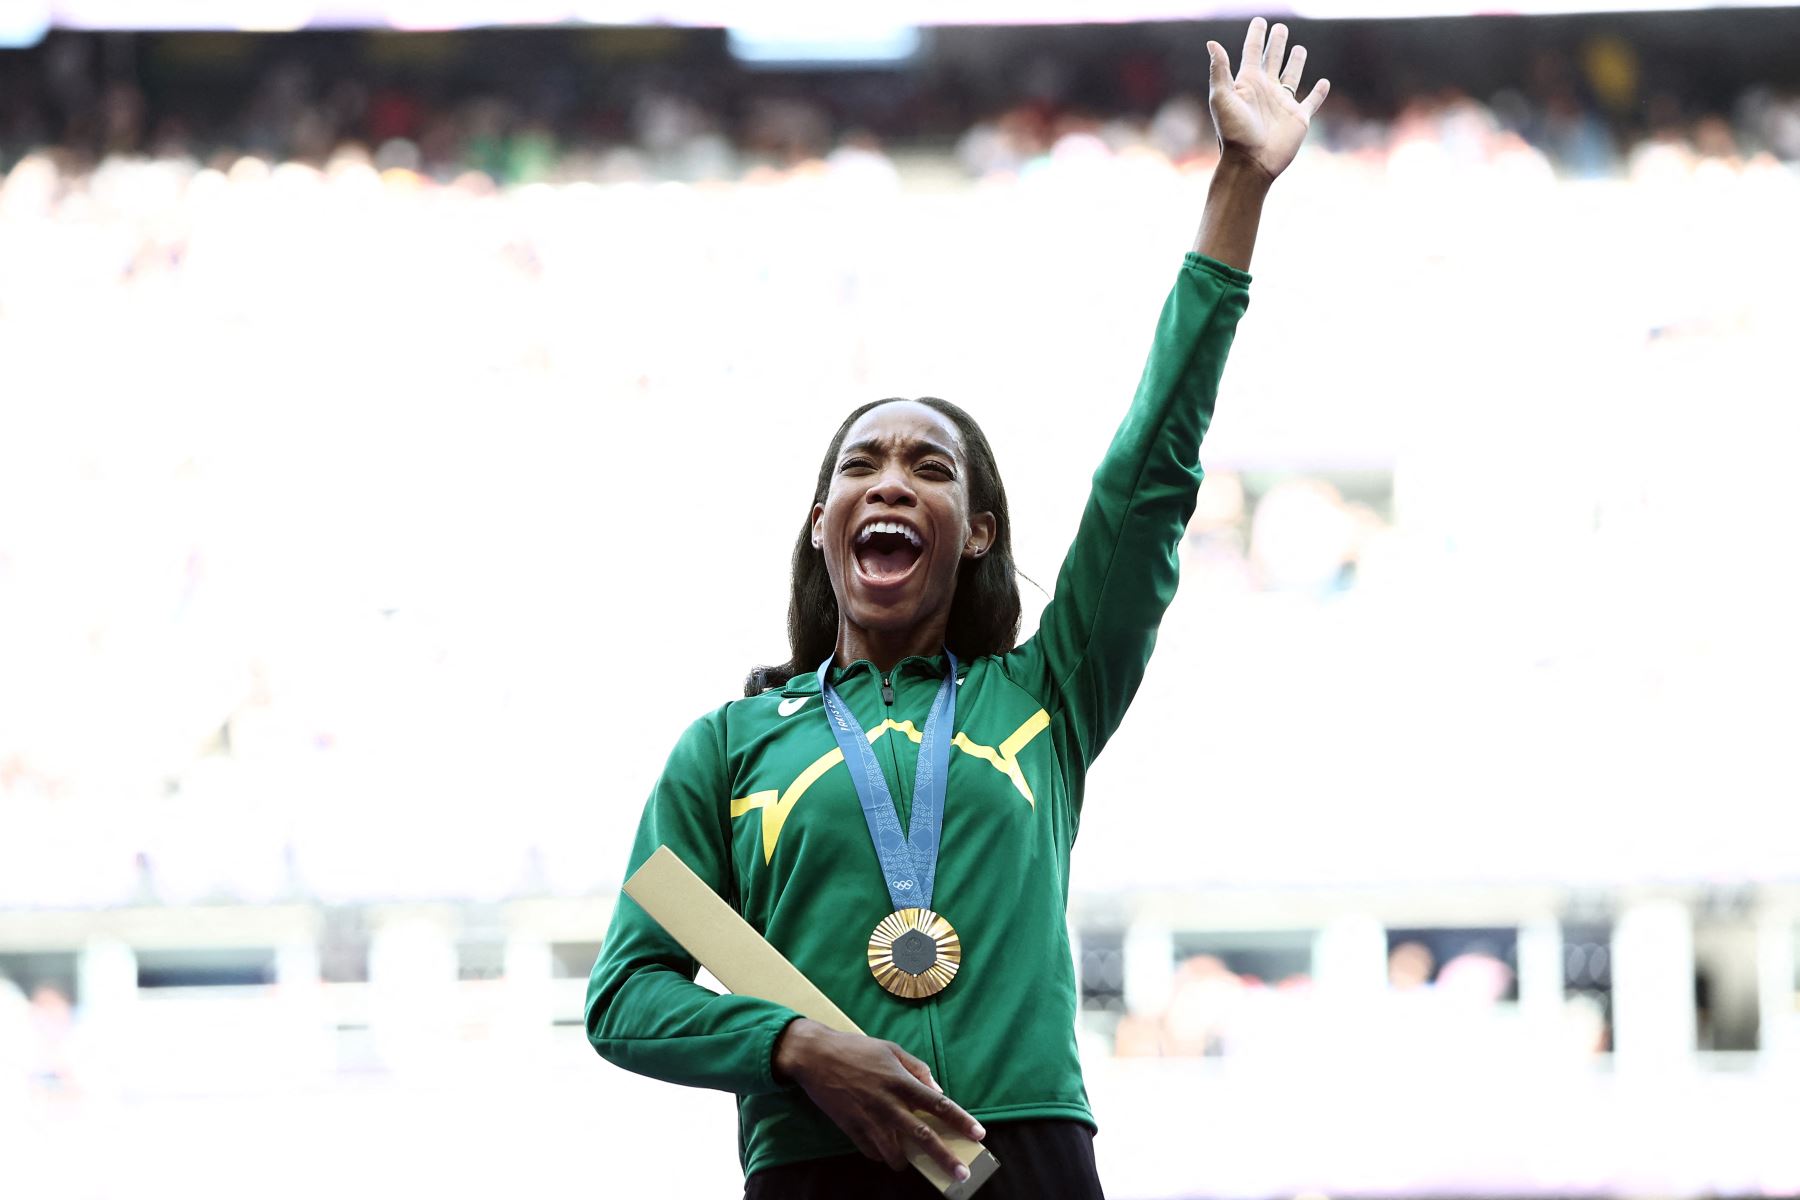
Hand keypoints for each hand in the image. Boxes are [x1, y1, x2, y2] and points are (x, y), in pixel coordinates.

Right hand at [774, 1019, 985, 1177]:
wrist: (815, 1055)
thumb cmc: (856, 1049)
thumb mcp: (891, 1049)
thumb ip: (917, 1069)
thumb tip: (937, 1091)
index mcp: (900, 1080)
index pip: (937, 1104)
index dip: (960, 1120)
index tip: (978, 1134)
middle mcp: (887, 1102)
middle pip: (922, 1136)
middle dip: (944, 1158)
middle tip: (961, 1174)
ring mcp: (868, 1117)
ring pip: (895, 1152)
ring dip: (906, 1161)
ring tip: (909, 1161)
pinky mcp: (850, 1127)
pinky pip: (871, 1152)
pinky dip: (881, 1155)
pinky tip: (883, 1150)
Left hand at [1206, 17, 1329, 180]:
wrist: (1251, 162)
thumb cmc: (1234, 132)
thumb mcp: (1221, 98)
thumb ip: (1219, 70)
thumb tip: (1211, 43)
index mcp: (1247, 83)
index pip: (1251, 52)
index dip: (1255, 36)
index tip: (1259, 20)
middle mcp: (1265, 90)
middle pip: (1272, 59)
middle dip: (1275, 44)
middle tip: (1280, 28)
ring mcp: (1282, 103)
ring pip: (1291, 76)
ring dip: (1295, 62)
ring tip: (1298, 49)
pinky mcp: (1299, 117)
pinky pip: (1312, 101)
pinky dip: (1319, 93)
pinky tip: (1324, 83)